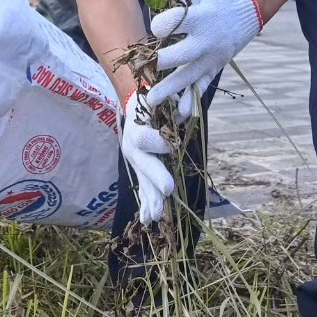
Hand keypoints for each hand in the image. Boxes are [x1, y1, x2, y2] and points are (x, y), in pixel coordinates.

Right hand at [120, 93, 176, 224]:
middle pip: (143, 164)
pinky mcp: (139, 170)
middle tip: (168, 190)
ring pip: (143, 181)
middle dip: (155, 178)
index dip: (159, 142)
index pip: (145, 138)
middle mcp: (132, 146)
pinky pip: (143, 189)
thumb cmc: (152, 98)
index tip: (175, 144)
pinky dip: (146, 204)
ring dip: (150, 199)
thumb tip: (184, 112)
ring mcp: (135, 161)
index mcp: (136, 127)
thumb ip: (170, 104)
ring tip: (155, 217)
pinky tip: (147, 220)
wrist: (135, 105)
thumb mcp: (159, 96)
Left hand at [145, 0, 264, 114]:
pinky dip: (190, 102)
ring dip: (169, 90)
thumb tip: (156, 24)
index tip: (157, 27)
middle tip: (143, 67)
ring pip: (188, 76)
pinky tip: (177, 116)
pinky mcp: (214, 69)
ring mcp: (211, 58)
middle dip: (160, 62)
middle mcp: (206, 40)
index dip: (160, 25)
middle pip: (181, 54)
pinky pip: (201, 87)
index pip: (173, 24)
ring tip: (151, 101)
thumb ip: (176, 4)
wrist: (246, 11)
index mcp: (201, 17)